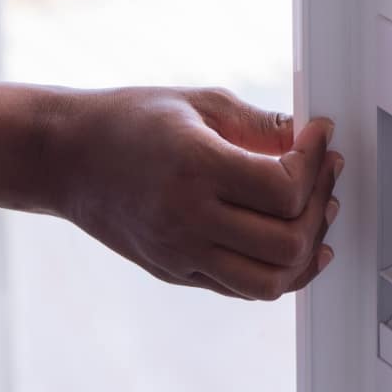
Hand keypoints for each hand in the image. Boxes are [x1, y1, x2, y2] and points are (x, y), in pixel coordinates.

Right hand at [50, 87, 343, 299]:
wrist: (67, 159)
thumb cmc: (127, 122)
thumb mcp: (198, 103)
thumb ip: (260, 124)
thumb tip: (309, 141)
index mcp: (194, 167)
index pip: (284, 189)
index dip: (316, 163)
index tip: (320, 139)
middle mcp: (186, 219)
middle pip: (287, 243)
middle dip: (320, 208)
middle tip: (325, 175)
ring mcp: (179, 254)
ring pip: (270, 282)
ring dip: (306, 252)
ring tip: (315, 216)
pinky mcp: (175, 272)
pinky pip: (242, 289)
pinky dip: (276, 272)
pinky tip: (289, 245)